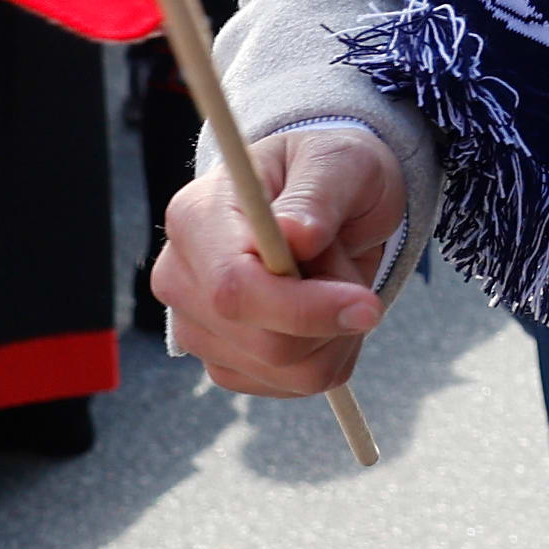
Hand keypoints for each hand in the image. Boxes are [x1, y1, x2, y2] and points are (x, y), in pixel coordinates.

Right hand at [151, 121, 401, 394]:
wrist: (320, 200)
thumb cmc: (325, 170)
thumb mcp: (337, 162)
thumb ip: (317, 196)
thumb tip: (296, 236)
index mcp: (196, 217)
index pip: (234, 289)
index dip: (302, 309)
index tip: (367, 306)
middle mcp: (181, 277)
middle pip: (263, 343)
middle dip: (332, 319)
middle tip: (351, 271)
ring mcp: (195, 326)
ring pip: (285, 372)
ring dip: (336, 336)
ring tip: (334, 281)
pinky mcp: (222, 361)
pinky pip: (291, 385)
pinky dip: (328, 355)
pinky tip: (326, 313)